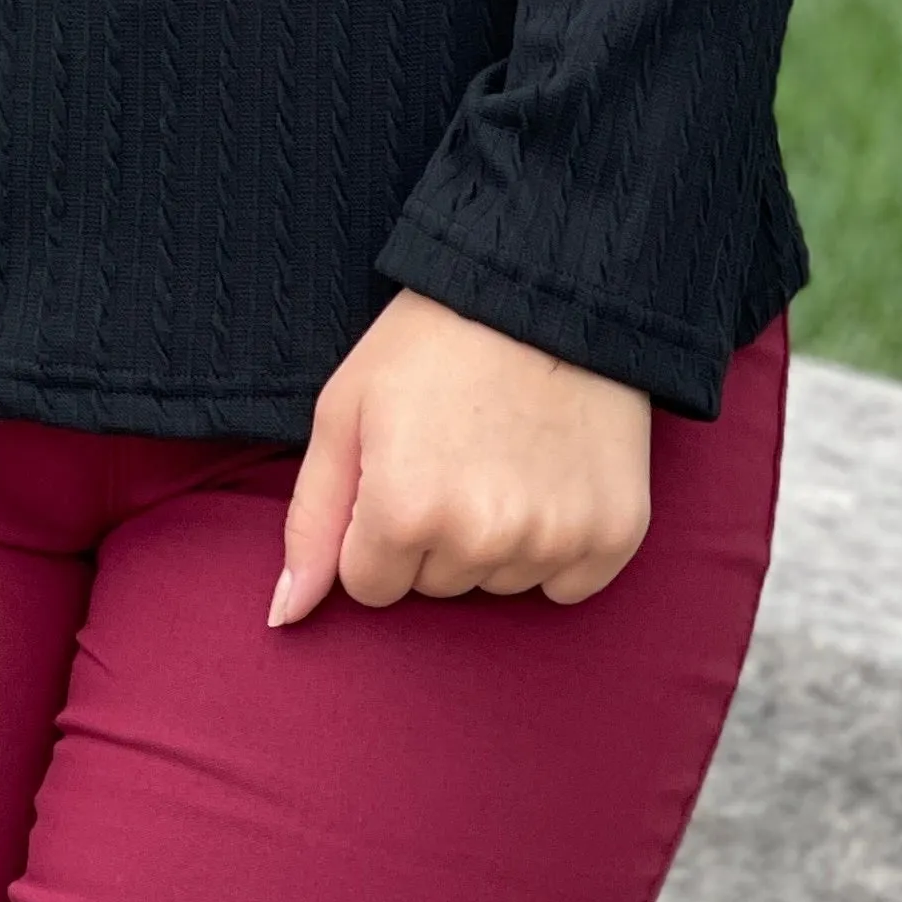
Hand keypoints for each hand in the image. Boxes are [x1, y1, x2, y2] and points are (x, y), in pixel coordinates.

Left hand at [268, 288, 651, 624]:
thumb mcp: (345, 410)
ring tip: (503, 453)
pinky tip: (550, 477)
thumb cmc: (431, 340)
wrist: (542, 285)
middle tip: (454, 450)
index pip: (371, 586)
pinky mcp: (614, 534)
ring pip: (498, 585)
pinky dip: (557, 545)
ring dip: (494, 538)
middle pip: (437, 587)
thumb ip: (311, 520)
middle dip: (435, 531)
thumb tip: (287, 616)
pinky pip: (567, 586)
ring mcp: (554, 538)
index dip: (379, 525)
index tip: (402, 467)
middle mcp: (481, 537)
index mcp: (404, 509)